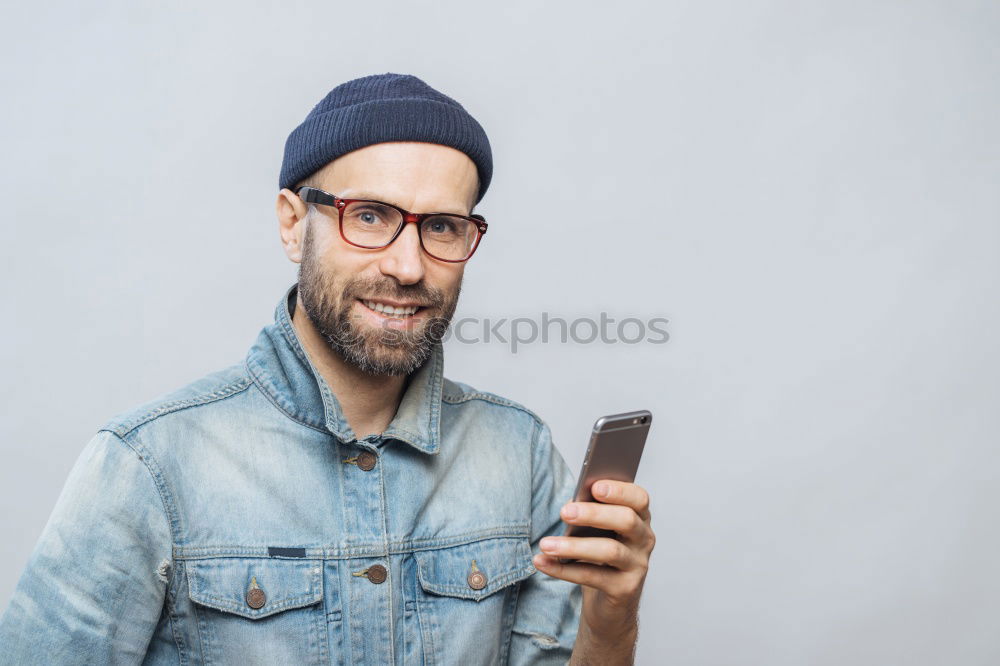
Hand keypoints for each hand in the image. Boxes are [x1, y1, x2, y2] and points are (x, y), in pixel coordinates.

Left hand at [533, 480, 654, 658]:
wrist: (610, 604)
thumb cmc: (600, 557)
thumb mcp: (596, 531)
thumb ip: (588, 514)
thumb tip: (571, 505)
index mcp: (639, 517)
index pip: (639, 498)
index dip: (619, 490)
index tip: (594, 486)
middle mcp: (644, 539)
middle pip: (626, 520)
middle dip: (593, 514)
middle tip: (564, 513)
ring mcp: (638, 565)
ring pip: (609, 551)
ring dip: (573, 546)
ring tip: (546, 544)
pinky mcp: (626, 589)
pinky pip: (592, 577)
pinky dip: (564, 570)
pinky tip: (543, 563)